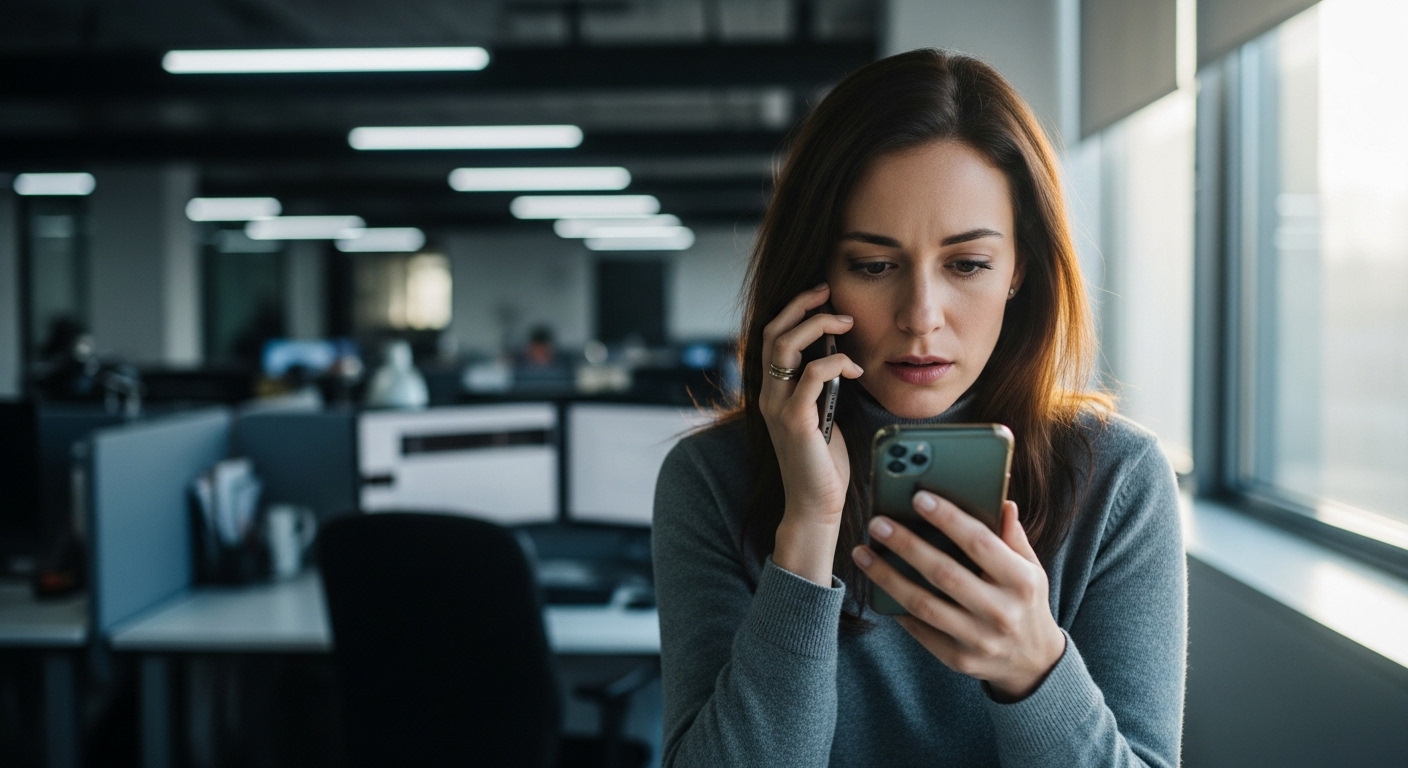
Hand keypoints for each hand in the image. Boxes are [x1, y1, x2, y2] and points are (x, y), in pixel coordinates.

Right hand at [760, 283, 863, 584]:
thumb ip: (820, 386)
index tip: (821, 294)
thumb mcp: (821, 414)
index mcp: (772, 391)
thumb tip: (837, 353)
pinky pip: (812, 375)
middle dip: (801, 305)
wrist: (815, 505)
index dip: (793, 309)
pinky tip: (856, 368)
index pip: (771, 336)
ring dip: (817, 325)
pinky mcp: (796, 420)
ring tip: (845, 321)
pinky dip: (835, 362)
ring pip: (785, 346)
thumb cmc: (823, 462)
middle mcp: (768, 394)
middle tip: (830, 293)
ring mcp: (778, 407)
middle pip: (772, 332)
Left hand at [851, 492, 1065, 699]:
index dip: (948, 518)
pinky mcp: (959, 659)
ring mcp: (979, 639)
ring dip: (887, 577)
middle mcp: (1001, 611)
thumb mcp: (1032, 569)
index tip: (919, 498)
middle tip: (878, 524)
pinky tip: (877, 587)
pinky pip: (920, 630)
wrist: (1035, 663)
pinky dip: (896, 607)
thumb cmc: (1026, 603)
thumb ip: (1013, 537)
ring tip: (863, 554)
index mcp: (1021, 581)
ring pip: (923, 604)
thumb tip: (1002, 502)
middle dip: (906, 545)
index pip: (980, 543)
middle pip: (944, 573)